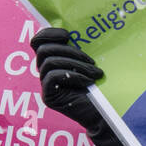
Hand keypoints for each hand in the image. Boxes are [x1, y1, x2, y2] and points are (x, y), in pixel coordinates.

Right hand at [31, 28, 124, 145]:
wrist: (107, 116)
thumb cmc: (104, 88)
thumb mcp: (92, 64)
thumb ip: (83, 50)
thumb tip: (82, 30)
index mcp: (54, 61)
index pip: (38, 41)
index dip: (48, 33)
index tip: (68, 35)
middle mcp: (45, 72)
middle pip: (43, 49)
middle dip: (70, 51)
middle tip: (92, 61)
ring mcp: (45, 85)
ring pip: (48, 62)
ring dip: (75, 64)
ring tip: (96, 73)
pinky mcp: (49, 97)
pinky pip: (52, 76)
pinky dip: (73, 75)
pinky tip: (89, 82)